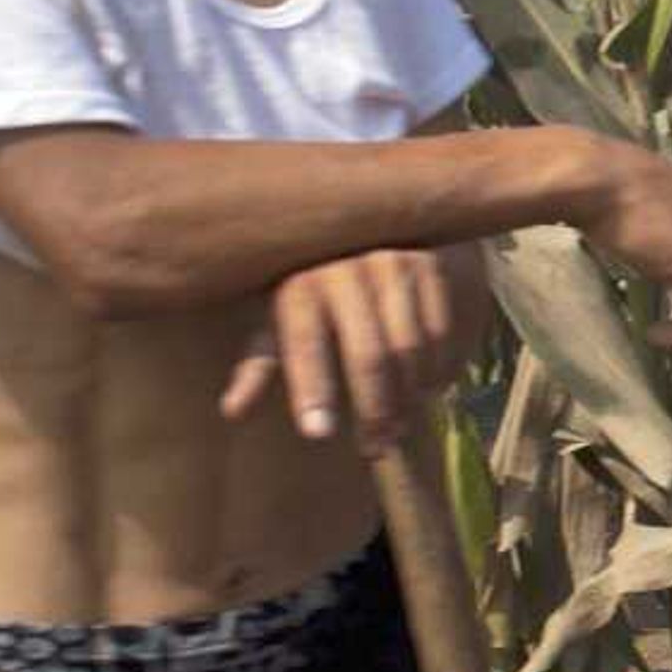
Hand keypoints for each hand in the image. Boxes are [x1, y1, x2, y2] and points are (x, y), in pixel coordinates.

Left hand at [221, 244, 489, 452]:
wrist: (373, 225)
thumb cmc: (315, 284)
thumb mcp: (280, 315)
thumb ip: (261, 360)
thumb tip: (232, 411)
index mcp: (298, 284)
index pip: (305, 343)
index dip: (312, 388)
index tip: (318, 434)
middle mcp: (345, 268)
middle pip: (369, 356)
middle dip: (373, 410)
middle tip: (374, 447)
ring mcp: (393, 262)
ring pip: (409, 351)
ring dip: (409, 398)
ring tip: (400, 424)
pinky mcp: (431, 264)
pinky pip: (440, 334)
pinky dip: (436, 369)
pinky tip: (426, 387)